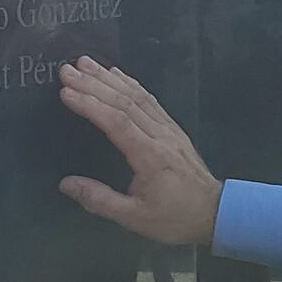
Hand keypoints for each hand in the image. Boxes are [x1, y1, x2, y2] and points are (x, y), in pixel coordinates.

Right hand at [57, 58, 222, 245]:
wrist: (215, 213)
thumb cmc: (175, 217)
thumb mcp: (134, 217)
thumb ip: (99, 200)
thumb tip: (66, 184)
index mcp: (150, 156)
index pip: (117, 122)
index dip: (91, 105)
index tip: (67, 91)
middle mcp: (160, 135)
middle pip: (125, 102)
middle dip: (93, 83)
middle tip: (67, 70)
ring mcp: (169, 129)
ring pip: (138, 96)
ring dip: (110, 78)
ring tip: (85, 63)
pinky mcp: (173, 129)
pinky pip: (150, 100)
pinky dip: (131, 84)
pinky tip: (117, 74)